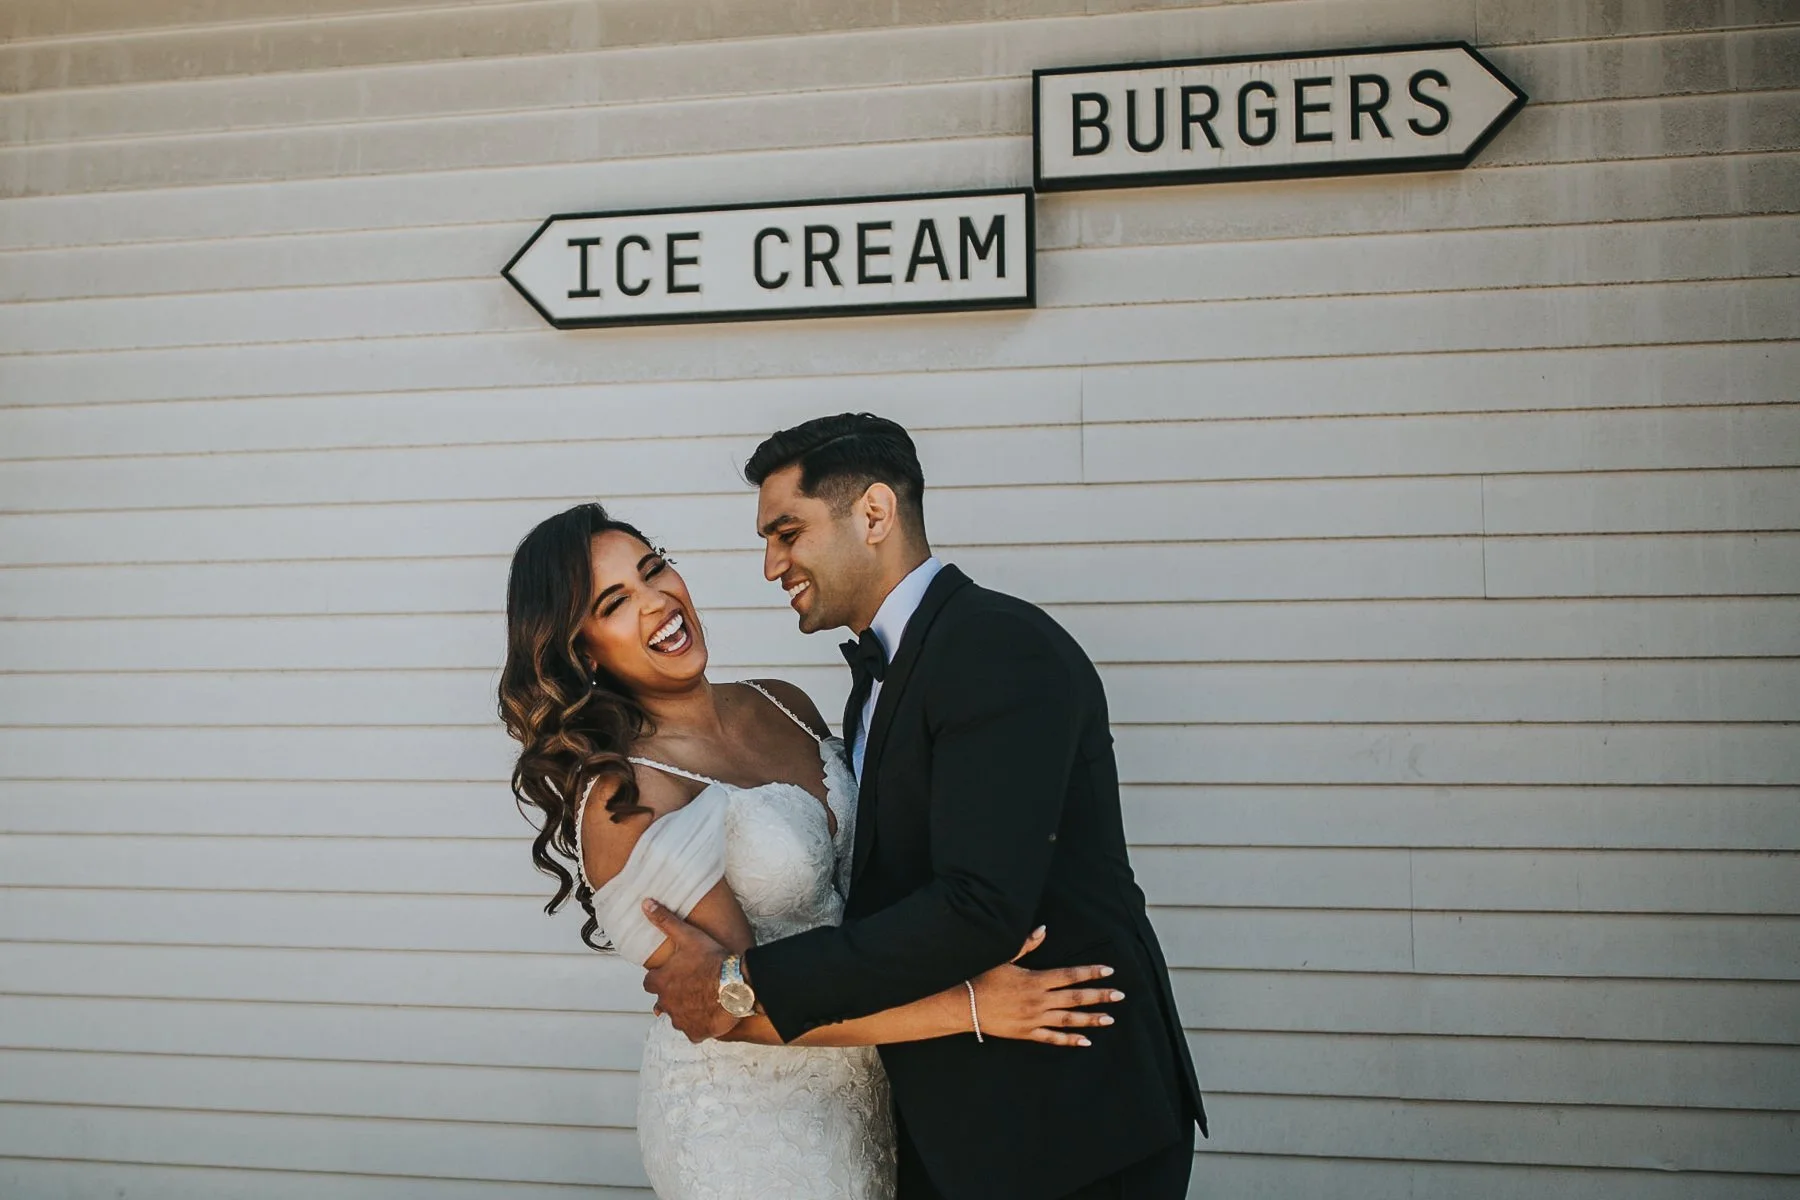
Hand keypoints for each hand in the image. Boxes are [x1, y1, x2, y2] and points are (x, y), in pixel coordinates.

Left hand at [640, 899, 739, 1042]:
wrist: (736, 985)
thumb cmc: (712, 959)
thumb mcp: (687, 935)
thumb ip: (664, 920)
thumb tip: (645, 903)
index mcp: (660, 982)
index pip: (650, 983)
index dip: (661, 977)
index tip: (674, 973)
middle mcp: (666, 1004)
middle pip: (663, 1002)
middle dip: (673, 995)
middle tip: (691, 986)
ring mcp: (681, 1020)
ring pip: (677, 1017)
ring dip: (685, 1010)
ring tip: (702, 1000)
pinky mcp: (696, 1032)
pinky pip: (693, 1031)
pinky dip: (699, 1025)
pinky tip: (710, 1015)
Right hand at [969, 927, 1122, 1046]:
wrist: (965, 1005)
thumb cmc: (983, 978)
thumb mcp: (1004, 958)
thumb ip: (1026, 945)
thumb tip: (1043, 929)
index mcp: (1036, 980)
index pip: (1069, 975)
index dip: (1090, 972)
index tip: (1109, 970)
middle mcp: (1039, 1000)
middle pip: (1075, 997)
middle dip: (1099, 996)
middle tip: (1120, 995)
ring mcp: (1034, 1019)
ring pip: (1068, 1020)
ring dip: (1090, 1018)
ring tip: (1110, 1018)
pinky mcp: (1027, 1033)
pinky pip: (1052, 1038)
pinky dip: (1069, 1040)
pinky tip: (1086, 1041)